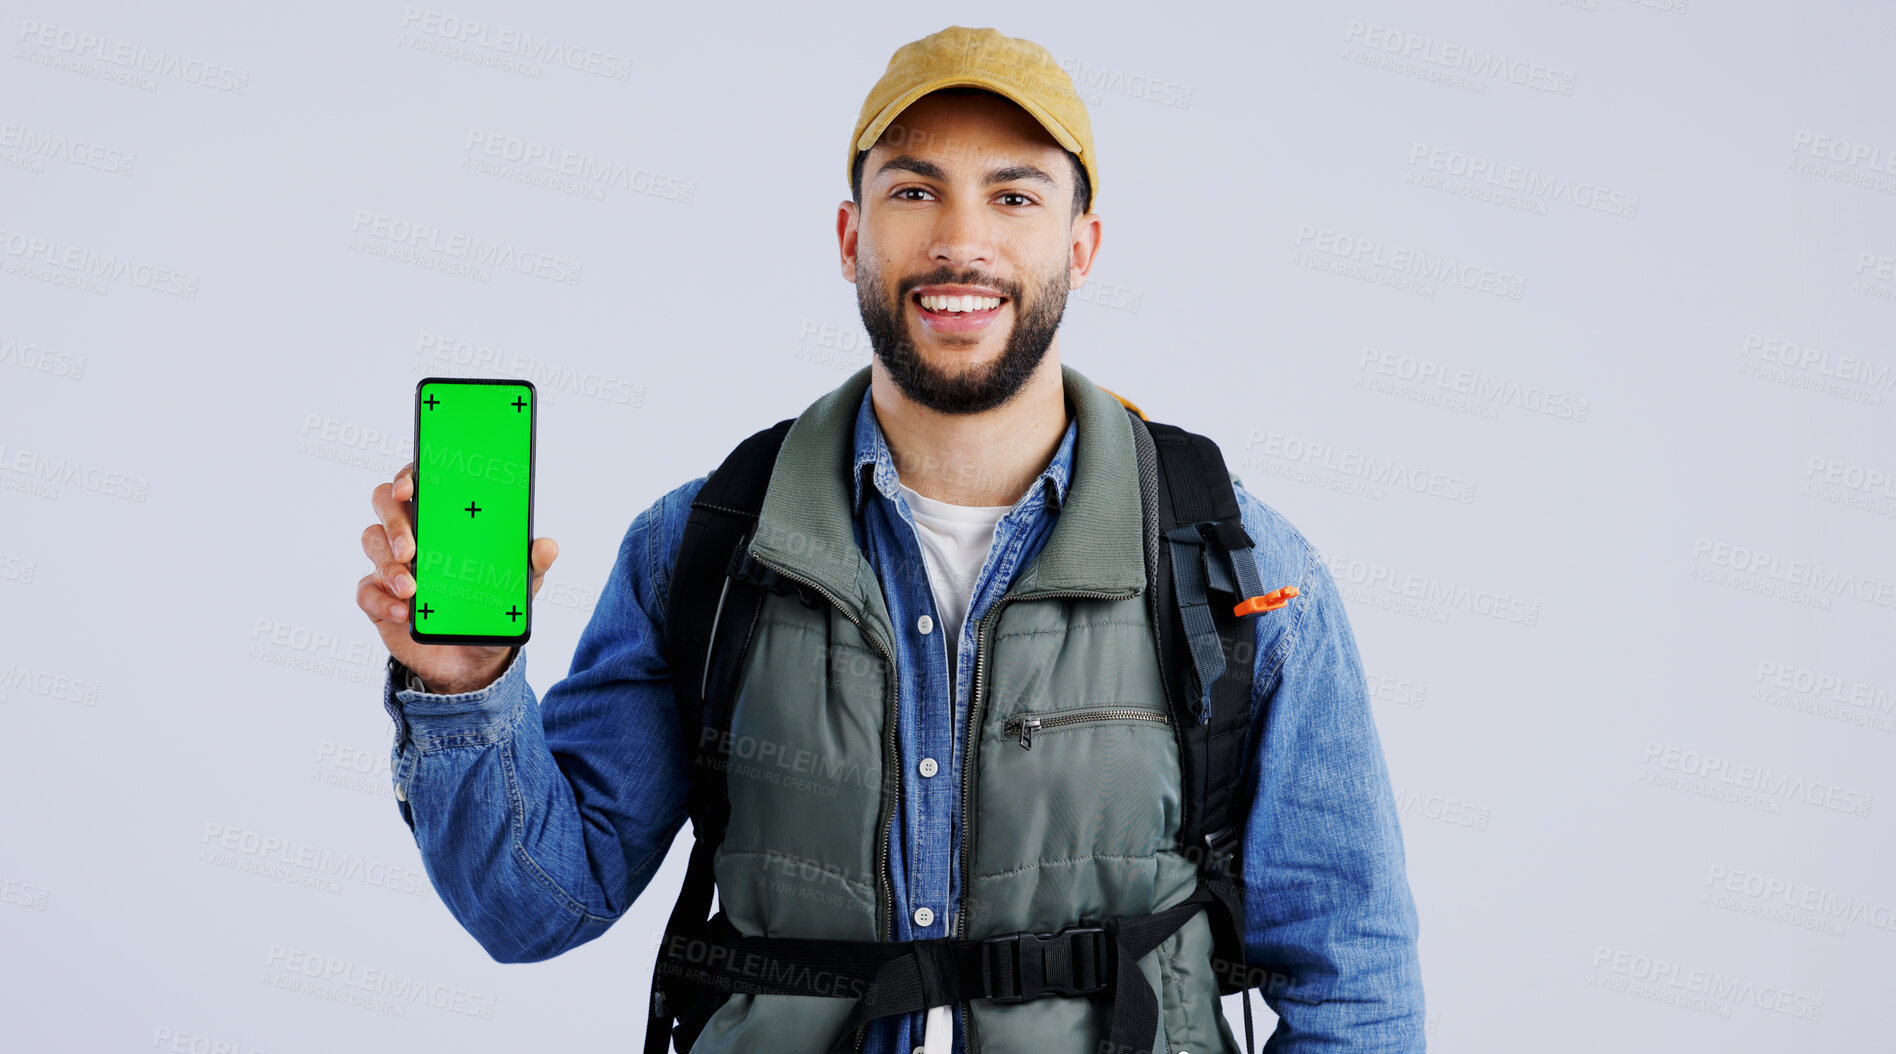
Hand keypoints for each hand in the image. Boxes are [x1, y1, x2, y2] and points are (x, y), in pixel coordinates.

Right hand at [357, 460, 558, 693]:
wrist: (472, 660)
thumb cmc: (490, 608)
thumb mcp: (517, 588)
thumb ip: (532, 566)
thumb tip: (547, 546)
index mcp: (444, 518)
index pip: (419, 480)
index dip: (409, 475)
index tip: (411, 486)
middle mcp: (412, 532)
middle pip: (385, 502)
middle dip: (395, 522)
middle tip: (412, 549)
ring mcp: (390, 563)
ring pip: (372, 542)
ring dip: (388, 564)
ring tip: (412, 588)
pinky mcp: (377, 597)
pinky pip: (366, 590)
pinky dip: (381, 600)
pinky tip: (403, 612)